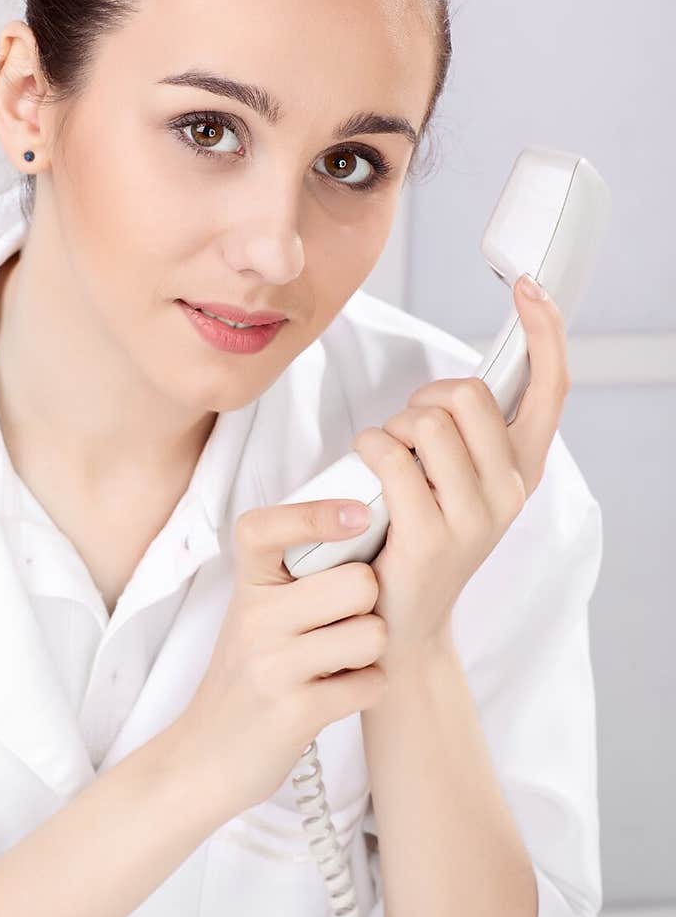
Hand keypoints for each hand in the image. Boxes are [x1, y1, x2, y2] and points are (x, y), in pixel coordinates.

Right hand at [176, 498, 385, 815]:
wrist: (206, 756)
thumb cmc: (250, 676)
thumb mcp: (257, 615)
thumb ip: (297, 577)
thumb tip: (368, 527)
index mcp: (247, 586)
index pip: (263, 528)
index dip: (315, 514)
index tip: (358, 515)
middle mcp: (254, 619)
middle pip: (358, 583)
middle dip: (369, 605)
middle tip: (345, 625)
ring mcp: (272, 666)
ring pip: (372, 634)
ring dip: (371, 653)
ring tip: (340, 662)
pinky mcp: (295, 712)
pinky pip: (372, 683)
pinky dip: (367, 689)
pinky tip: (338, 694)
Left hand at [353, 274, 570, 668]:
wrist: (401, 626)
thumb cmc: (418, 541)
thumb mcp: (457, 486)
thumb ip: (467, 438)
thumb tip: (453, 386)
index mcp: (522, 470)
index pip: (550, 388)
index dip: (545, 332)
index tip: (532, 290)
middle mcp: (509, 491)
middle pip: (466, 393)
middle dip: (424, 397)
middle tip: (406, 433)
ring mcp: (474, 517)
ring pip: (425, 421)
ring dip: (391, 428)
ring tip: (386, 462)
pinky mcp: (430, 536)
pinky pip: (390, 454)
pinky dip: (368, 448)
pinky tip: (366, 472)